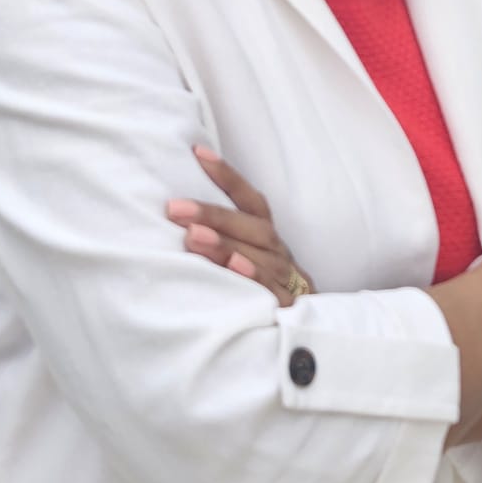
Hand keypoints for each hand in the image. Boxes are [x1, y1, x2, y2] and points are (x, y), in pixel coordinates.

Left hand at [165, 147, 315, 305]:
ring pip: (259, 255)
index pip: (250, 201)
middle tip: (174, 208)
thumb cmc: (264, 288)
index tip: (198, 152)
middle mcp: (277, 251)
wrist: (306, 329)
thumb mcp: (248, 258)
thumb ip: (225, 237)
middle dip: (213, 215)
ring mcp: (285, 278)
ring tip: (192, 236)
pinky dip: (254, 276)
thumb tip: (180, 216)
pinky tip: (233, 267)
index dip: (228, 176)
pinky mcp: (289, 306)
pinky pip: (272, 289)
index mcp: (267, 236)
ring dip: (225, 243)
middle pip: (252, 226)